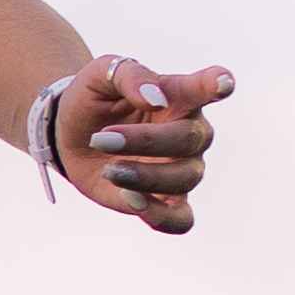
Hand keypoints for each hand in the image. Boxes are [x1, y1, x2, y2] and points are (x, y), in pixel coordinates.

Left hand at [57, 60, 230, 233]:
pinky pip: (181, 219)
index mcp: (179, 95)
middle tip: (102, 138)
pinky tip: (134, 201)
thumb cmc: (94, 100)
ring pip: (184, 178)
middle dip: (145, 141)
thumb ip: (130, 76)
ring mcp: (183, 169)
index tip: (224, 83)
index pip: (206, 87)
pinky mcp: (166, 201)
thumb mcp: (100, 75)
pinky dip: (161, 216)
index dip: (217, 84)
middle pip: (188, 139)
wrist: (71, 136)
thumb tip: (156, 98)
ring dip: (145, 177)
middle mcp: (190, 133)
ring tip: (110, 169)